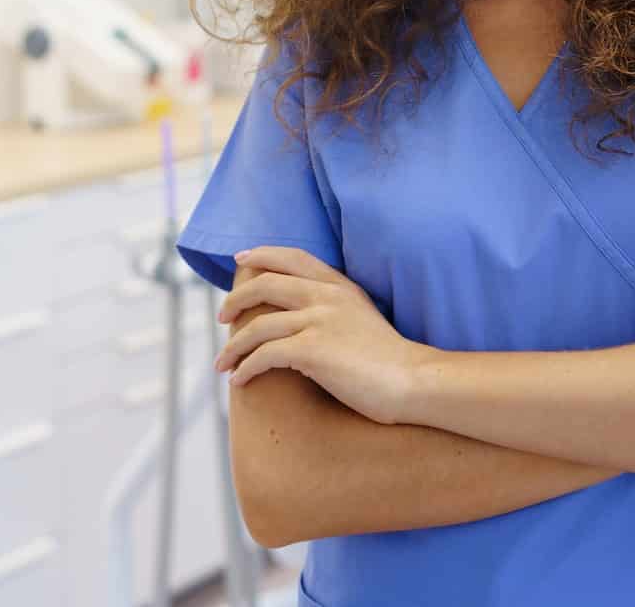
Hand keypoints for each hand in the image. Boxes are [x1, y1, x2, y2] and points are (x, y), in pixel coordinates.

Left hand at [216, 246, 436, 424]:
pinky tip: (240, 380)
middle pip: (265, 284)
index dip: (262, 254)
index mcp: (340, 286)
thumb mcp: (363, 316)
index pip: (293, 257)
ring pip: (257, 325)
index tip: (240, 260)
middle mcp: (327, 296)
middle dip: (235, 299)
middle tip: (223, 317)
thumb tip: (300, 317)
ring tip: (223, 363)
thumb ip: (335, 306)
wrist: (411, 380)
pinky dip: (246, 368)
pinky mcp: (312, 350)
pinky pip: (264, 355)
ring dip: (232, 347)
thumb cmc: (388, 358)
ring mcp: (319, 321)